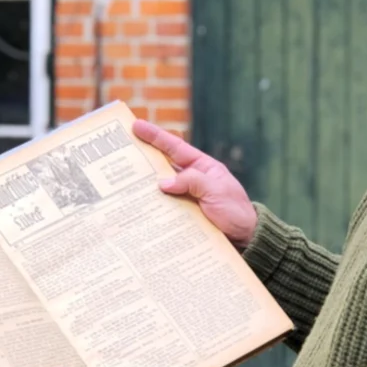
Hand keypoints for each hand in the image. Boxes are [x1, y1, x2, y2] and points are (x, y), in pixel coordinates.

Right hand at [133, 118, 257, 247]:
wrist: (246, 240)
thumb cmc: (236, 212)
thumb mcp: (216, 192)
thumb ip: (191, 182)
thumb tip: (162, 183)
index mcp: (202, 167)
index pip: (175, 148)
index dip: (156, 137)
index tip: (137, 126)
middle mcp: (192, 180)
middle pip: (163, 166)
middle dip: (142, 158)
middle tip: (119, 152)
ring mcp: (186, 198)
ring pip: (160, 188)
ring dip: (143, 186)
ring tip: (121, 182)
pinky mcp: (183, 216)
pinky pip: (164, 208)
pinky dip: (151, 207)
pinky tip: (137, 208)